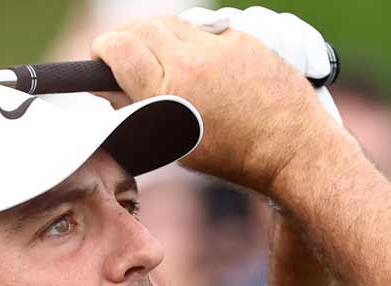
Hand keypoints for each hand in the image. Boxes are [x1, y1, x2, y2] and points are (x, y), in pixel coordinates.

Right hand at [90, 11, 342, 192]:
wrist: (291, 148)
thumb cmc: (232, 156)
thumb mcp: (175, 143)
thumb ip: (138, 111)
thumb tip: (107, 89)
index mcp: (168, 94)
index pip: (118, 48)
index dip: (102, 48)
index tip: (100, 54)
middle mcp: (191, 63)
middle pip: (140, 28)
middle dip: (124, 37)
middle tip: (122, 53)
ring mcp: (218, 46)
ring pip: (171, 23)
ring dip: (157, 35)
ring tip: (159, 57)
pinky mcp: (241, 37)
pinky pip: (204, 29)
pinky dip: (192, 40)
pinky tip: (198, 61)